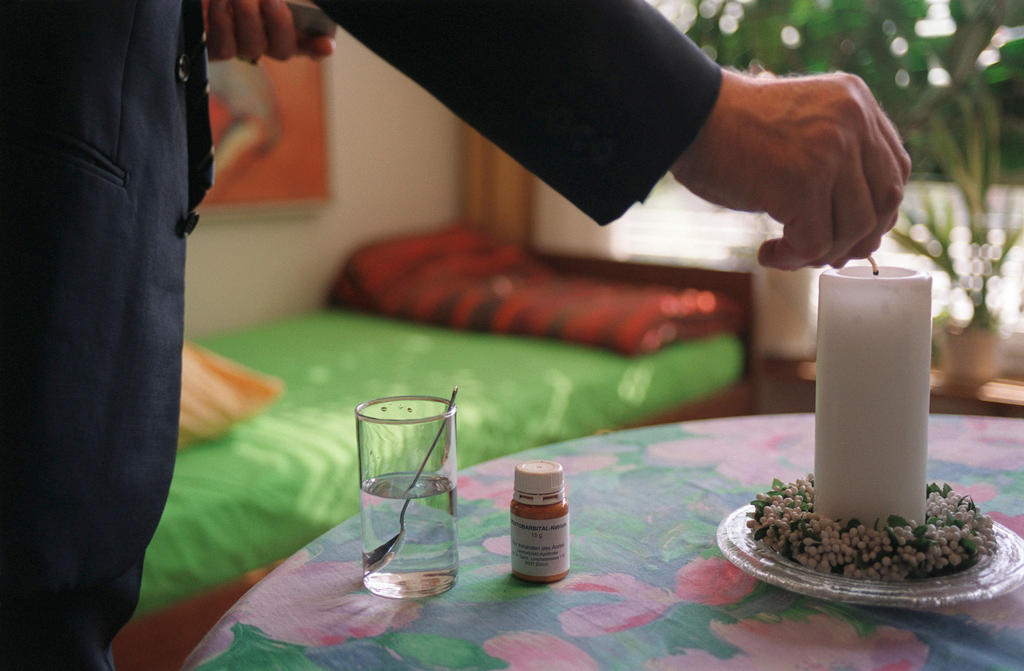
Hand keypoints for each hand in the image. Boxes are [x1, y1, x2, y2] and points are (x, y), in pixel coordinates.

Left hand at [204, 0, 335, 61]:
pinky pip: (224, 48)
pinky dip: (222, 22)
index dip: (319, 48)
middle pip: (283, 49)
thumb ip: (278, 1)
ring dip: (248, 16)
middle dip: (279, 23)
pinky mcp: (215, 51)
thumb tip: (277, 2)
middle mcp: (266, 42)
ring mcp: (241, 49)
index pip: (310, 45)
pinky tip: (220, 1)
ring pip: (253, 47)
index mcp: (283, 27)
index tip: (326, 44)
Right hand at [671, 69, 910, 269]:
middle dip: (857, 239)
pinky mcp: (803, 182)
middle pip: (884, 201)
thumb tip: (859, 225)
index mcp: (855, 102)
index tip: (848, 232)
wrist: (687, 118)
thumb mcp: (800, 125)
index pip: (895, 169)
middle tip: (822, 255)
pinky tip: (769, 252)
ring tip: (787, 253)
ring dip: (820, 253)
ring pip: (853, 228)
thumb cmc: (730, 131)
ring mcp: (830, 151)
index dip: (877, 210)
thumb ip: (835, 153)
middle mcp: (852, 121)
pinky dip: (793, 259)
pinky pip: (815, 242)